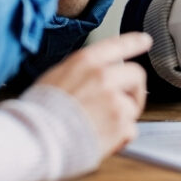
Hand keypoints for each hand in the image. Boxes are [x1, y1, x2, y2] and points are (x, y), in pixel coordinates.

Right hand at [35, 32, 150, 155]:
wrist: (36, 137)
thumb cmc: (40, 111)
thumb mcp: (56, 76)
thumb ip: (81, 72)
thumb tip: (94, 76)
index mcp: (85, 61)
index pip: (117, 45)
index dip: (133, 42)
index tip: (145, 40)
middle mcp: (103, 76)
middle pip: (136, 75)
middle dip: (132, 89)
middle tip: (122, 103)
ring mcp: (114, 100)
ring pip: (133, 105)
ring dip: (122, 117)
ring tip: (101, 126)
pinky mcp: (120, 125)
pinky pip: (131, 129)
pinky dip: (120, 137)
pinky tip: (102, 139)